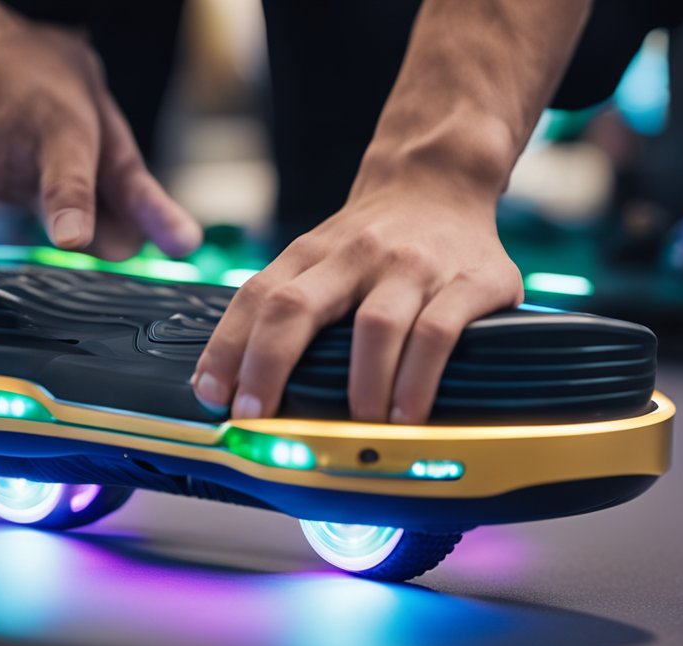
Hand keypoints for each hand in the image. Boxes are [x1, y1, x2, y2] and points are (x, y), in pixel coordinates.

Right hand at [0, 0, 200, 258]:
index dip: (70, 211)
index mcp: (60, 132)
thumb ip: (136, 189)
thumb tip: (175, 244)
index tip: (72, 236)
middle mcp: (10, 153)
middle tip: (59, 142)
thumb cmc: (41, 73)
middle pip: (50, 214)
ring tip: (16, 125)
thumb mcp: (104, 118)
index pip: (66, 182)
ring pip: (12, 199)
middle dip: (68, 200)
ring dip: (24, 178)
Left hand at [191, 152, 522, 423]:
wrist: (441, 182)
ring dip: (361, 385)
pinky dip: (418, 379)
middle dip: (269, 366)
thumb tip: (240, 387)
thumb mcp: (321, 260)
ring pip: (374, 326)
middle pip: (296, 308)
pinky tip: (407, 414)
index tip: (212, 396)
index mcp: (311, 254)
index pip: (256, 299)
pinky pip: (438, 334)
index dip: (228, 349)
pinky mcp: (471, 280)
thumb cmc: (374, 241)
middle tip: (259, 416)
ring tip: (358, 427)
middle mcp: (356, 256)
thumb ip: (287, 310)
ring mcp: (412, 267)